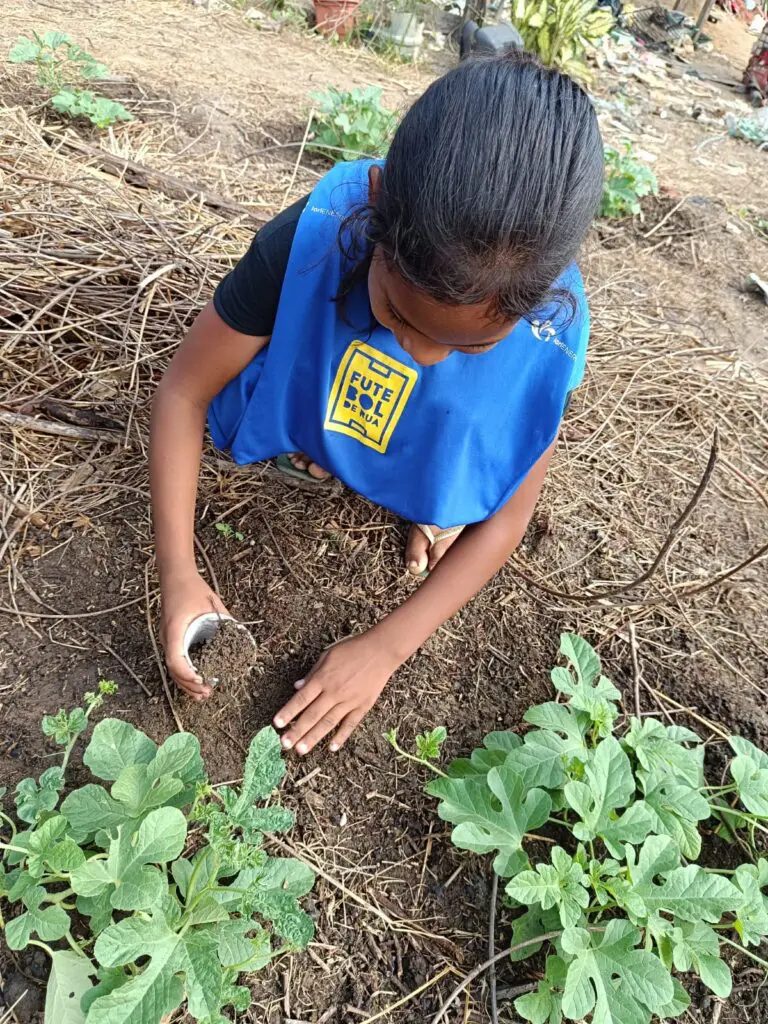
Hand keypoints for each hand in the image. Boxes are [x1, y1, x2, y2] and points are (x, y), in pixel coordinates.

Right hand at [160, 568, 230, 700]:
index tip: (201, 680)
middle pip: (173, 669)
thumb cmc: (192, 588)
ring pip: (172, 668)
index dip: (187, 673)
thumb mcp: (213, 602)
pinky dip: (184, 673)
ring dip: (185, 683)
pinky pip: (175, 660)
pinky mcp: (171, 638)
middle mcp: (168, 636)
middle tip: (206, 693)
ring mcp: (167, 638)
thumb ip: (225, 619)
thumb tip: (240, 635)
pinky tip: (195, 680)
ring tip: (200, 695)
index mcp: (176, 628)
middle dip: (188, 684)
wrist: (175, 577)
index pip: (175, 658)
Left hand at [273, 633, 397, 754]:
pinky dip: (341, 736)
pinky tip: (332, 748)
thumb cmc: (352, 649)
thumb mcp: (328, 655)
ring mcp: (349, 701)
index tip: (276, 724)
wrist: (381, 651)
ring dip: (313, 737)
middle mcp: (334, 692)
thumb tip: (297, 687)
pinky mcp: (363, 706)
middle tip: (284, 745)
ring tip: (301, 750)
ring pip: (328, 723)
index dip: (288, 712)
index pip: (302, 699)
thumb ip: (312, 673)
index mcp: (323, 678)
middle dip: (297, 731)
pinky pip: (350, 724)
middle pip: (312, 714)